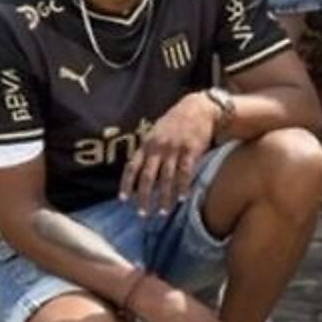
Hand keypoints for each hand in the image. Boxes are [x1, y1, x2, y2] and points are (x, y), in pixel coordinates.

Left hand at [118, 91, 216, 216]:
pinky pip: (185, 172)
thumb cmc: (176, 121)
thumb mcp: (157, 131)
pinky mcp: (190, 150)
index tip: (123, 200)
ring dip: (164, 197)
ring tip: (163, 212)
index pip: (132, 167)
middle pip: (147, 177)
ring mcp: (174, 149)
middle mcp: (158, 148)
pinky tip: (181, 198)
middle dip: (143, 197)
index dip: (126, 184)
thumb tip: (141, 171)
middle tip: (142, 214)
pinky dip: (182, 187)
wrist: (198, 107)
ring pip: (166, 178)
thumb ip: (149, 149)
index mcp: (147, 144)